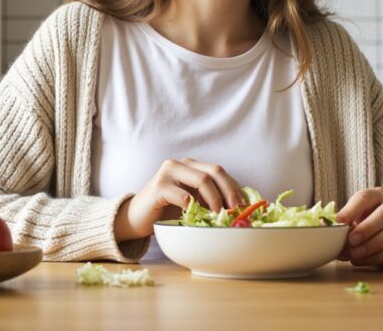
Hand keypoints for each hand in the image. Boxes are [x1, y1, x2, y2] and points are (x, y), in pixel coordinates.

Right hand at [114, 158, 245, 240]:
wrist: (136, 217)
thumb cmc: (167, 211)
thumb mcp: (192, 202)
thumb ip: (209, 199)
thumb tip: (240, 207)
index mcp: (191, 166)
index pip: (220, 171)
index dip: (235, 187)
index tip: (245, 205)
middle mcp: (180, 164)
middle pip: (214, 171)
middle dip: (230, 191)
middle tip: (236, 210)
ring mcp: (168, 173)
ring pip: (202, 179)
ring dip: (215, 199)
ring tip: (219, 215)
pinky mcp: (158, 187)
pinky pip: (182, 195)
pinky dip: (193, 206)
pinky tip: (196, 215)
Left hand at [335, 187, 382, 269]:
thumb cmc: (375, 222)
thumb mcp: (361, 218)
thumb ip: (348, 227)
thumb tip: (331, 242)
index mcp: (381, 194)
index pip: (365, 197)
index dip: (351, 210)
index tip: (339, 222)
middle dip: (367, 231)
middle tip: (352, 245)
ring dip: (377, 248)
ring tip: (359, 258)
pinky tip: (375, 263)